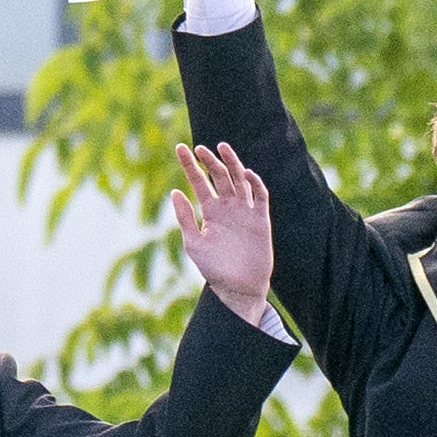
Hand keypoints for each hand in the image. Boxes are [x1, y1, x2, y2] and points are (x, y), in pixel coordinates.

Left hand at [173, 143, 277, 316]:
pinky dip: (255, 184)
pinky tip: (246, 174)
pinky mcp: (261, 219)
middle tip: (200, 148)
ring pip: (239, 180)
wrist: (238, 288)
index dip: (190, 165)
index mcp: (210, 210)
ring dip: (232, 163)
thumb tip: (175, 191)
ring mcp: (245, 211)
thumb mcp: (194, 242)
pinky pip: (260, 196)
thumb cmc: (213, 268)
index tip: (180, 148)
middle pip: (219, 176)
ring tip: (221, 148)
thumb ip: (185, 217)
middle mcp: (228, 206)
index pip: (199, 181)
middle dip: (210, 160)